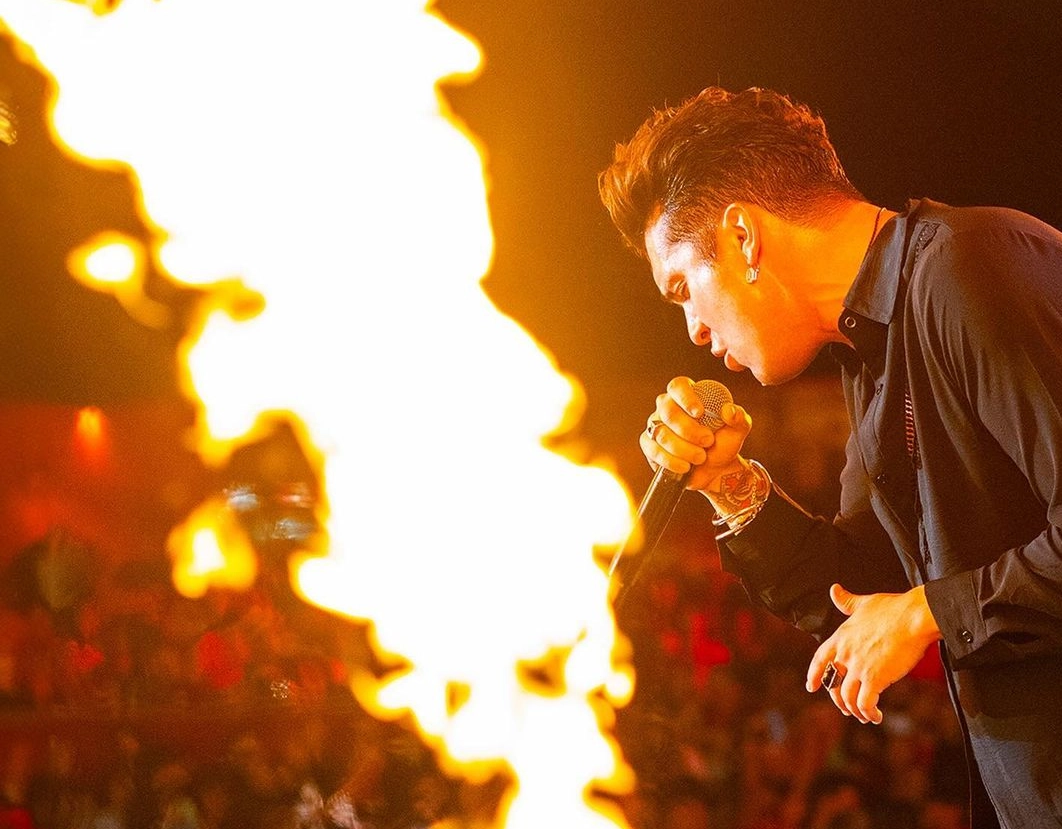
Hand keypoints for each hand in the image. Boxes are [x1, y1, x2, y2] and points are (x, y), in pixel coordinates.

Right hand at [640, 376, 751, 491]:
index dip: (685, 397)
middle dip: (688, 430)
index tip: (699, 412)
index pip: (678, 386)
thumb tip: (729, 410)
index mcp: (688, 396)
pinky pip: (653, 450)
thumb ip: (738, 418)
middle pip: (668, 411)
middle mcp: (667, 408)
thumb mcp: (737, 431)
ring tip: (700, 457)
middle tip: (707, 441)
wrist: (715, 470)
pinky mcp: (649, 445)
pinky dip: (670, 460)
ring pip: (661, 433)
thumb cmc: (724, 444)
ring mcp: (656, 426)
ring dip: (683, 448)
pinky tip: (685, 466)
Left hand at [806, 583, 941, 724]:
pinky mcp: (875, 678)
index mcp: (841, 636)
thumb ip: (847, 601)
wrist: (914, 617)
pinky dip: (868, 713)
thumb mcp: (864, 602)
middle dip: (838, 699)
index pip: (819, 659)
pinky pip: (865, 703)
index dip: (814, 675)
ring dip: (854, 710)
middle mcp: (845, 653)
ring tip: (864, 715)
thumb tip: (834, 590)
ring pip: (847, 697)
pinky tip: (875, 716)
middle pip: (833, 684)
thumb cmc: (894, 608)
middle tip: (846, 707)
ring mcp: (858, 666)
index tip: (811, 687)